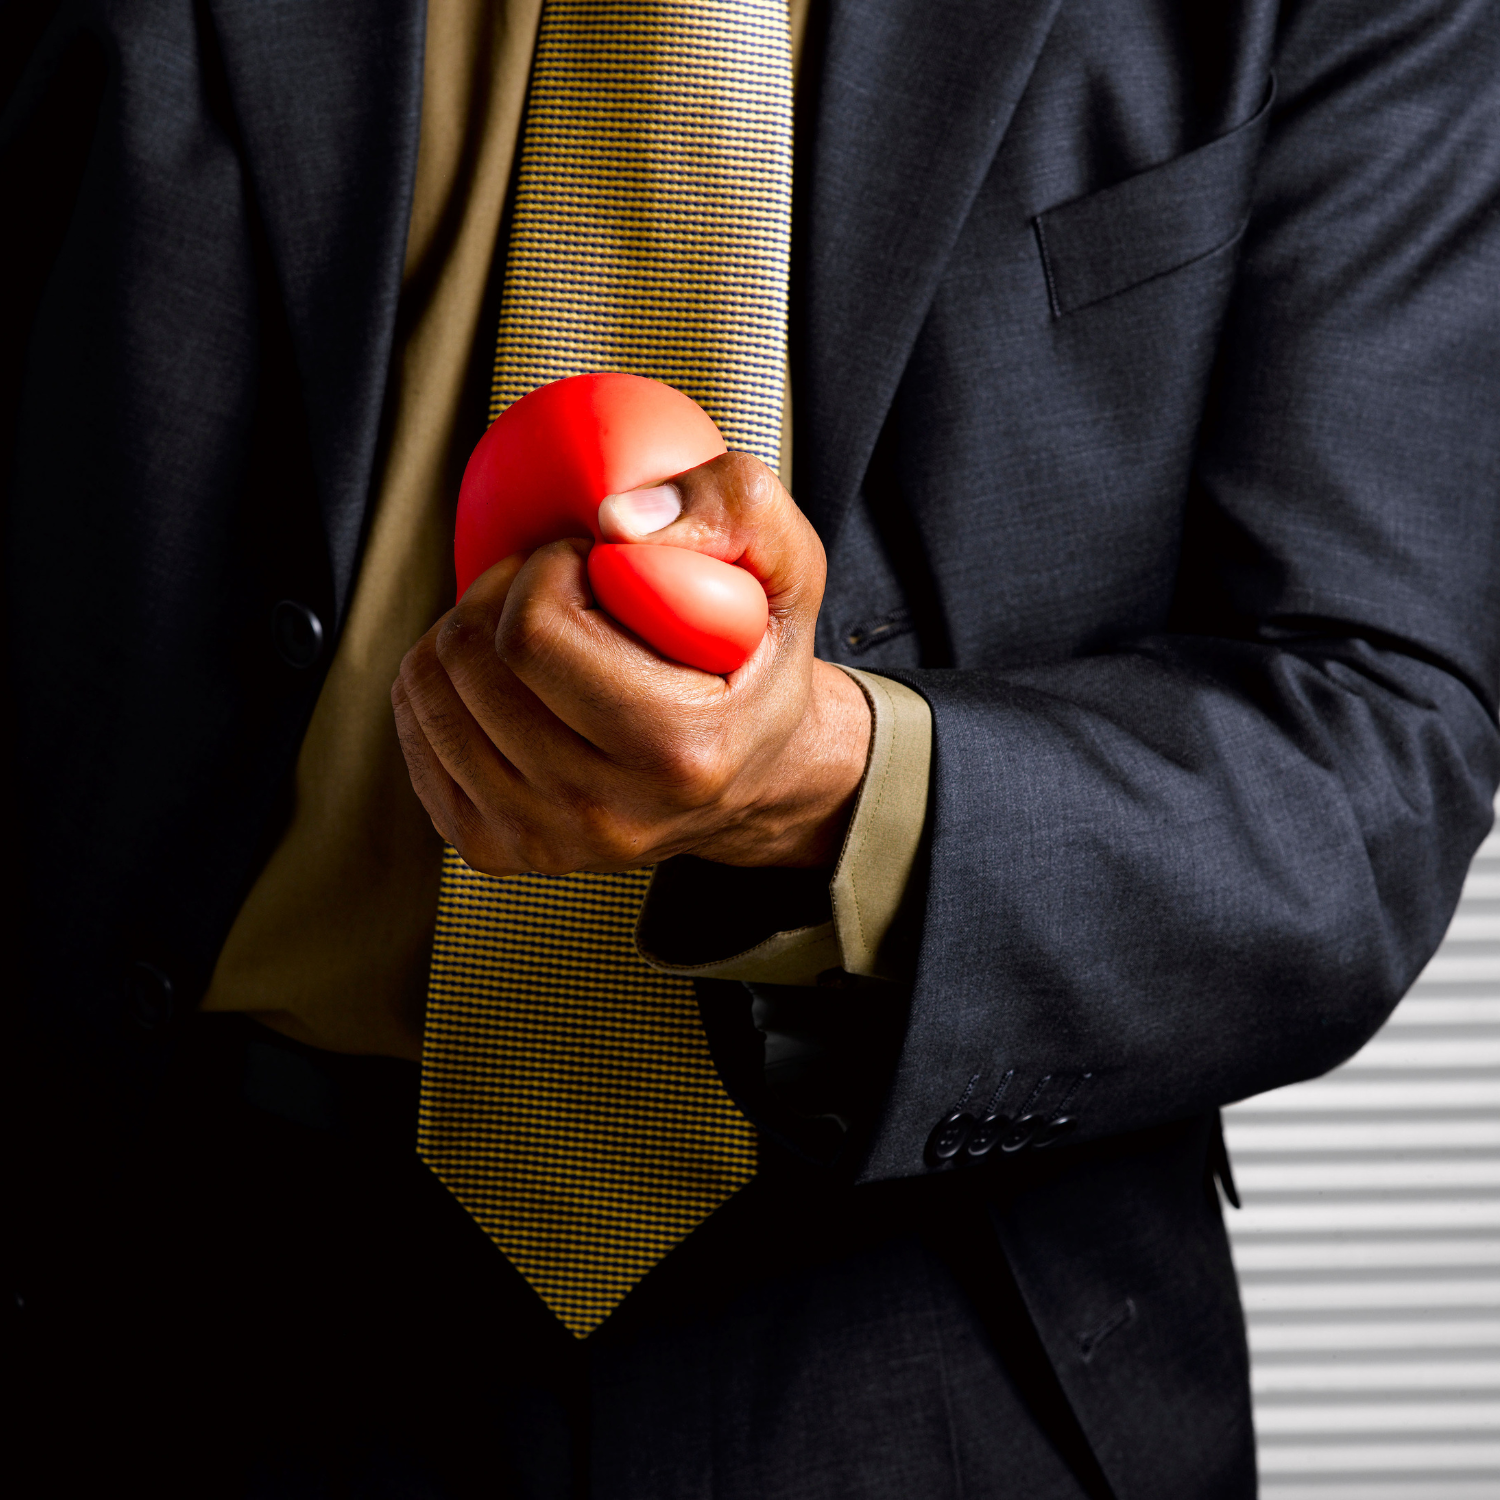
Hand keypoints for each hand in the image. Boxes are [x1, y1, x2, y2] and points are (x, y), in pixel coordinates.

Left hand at [392, 451, 870, 873]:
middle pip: (468, 660)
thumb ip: (734, 507)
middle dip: (497, 593)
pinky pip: (415, 734)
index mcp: (678, 752)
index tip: (587, 564)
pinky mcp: (494, 849)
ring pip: (427, 693)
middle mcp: (604, 815)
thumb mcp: (789, 568)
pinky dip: (440, 685)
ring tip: (531, 630)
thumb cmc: (759, 660)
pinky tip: (500, 677)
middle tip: (554, 589)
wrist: (753, 777)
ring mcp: (542, 842)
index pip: (534, 635)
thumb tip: (612, 519)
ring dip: (462, 633)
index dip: (544, 569)